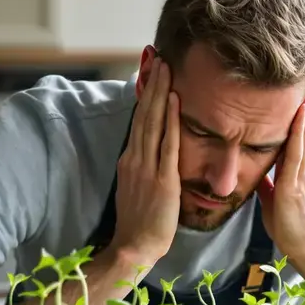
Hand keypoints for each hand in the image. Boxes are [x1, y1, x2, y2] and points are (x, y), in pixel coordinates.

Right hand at [111, 57, 180, 266]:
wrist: (134, 248)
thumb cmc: (139, 225)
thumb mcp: (138, 189)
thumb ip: (144, 169)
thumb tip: (150, 153)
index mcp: (130, 161)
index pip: (138, 120)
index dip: (144, 94)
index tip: (149, 71)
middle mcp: (135, 158)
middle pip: (144, 113)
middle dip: (151, 83)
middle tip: (157, 56)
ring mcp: (147, 167)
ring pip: (154, 121)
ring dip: (160, 92)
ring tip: (165, 66)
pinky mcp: (163, 179)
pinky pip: (168, 143)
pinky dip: (171, 119)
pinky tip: (175, 99)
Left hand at [258, 94, 304, 264]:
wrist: (302, 249)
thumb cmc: (289, 228)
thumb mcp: (272, 200)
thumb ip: (267, 184)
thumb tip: (258, 172)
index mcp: (298, 173)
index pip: (297, 139)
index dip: (298, 118)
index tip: (298, 97)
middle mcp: (304, 170)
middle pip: (303, 132)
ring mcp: (302, 176)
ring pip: (302, 137)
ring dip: (304, 113)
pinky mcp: (295, 185)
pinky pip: (296, 152)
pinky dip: (298, 131)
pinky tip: (299, 115)